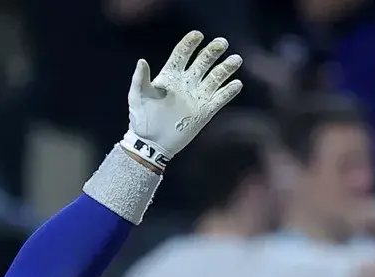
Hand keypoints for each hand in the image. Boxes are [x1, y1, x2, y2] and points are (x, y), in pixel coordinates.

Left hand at [123, 31, 244, 169]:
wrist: (150, 143)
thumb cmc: (141, 118)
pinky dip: (229, 91)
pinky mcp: (206, 110)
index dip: (190, 43)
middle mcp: (187, 82)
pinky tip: (236, 84)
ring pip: (216, 77)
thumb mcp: (137, 97)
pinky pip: (221, 98)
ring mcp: (197, 95)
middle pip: (203, 61)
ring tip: (236, 60)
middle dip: (213, 51)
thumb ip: (140, 79)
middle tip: (222, 43)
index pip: (182, 54)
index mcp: (170, 75)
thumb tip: (141, 61)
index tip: (198, 36)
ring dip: (226, 68)